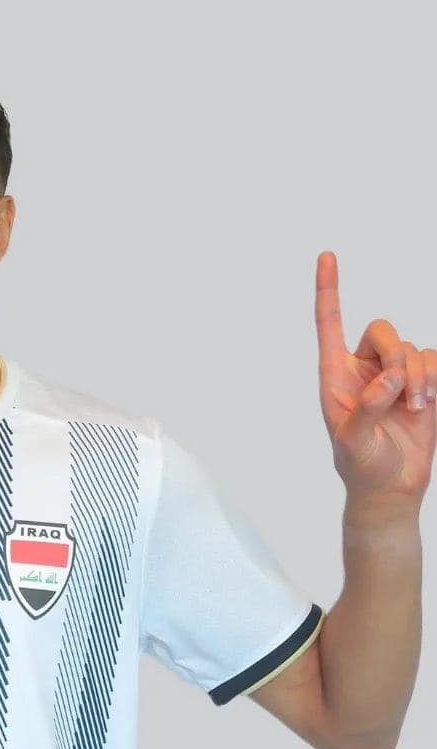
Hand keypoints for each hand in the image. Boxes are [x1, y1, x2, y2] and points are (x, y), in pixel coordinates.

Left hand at [315, 250, 434, 505]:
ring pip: (413, 348)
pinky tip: (427, 404)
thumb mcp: (353, 442)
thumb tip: (387, 378)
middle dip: (398, 356)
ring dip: (419, 378)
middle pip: (383, 330)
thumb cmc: (361, 466)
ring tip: (414, 410)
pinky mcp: (422, 383)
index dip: (329, 290)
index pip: (329, 324)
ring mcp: (393, 374)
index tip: (327, 255)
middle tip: (402, 393)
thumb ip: (366, 408)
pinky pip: (435, 360)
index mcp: (334, 376)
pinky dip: (435, 379)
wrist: (392, 487)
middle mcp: (363, 368)